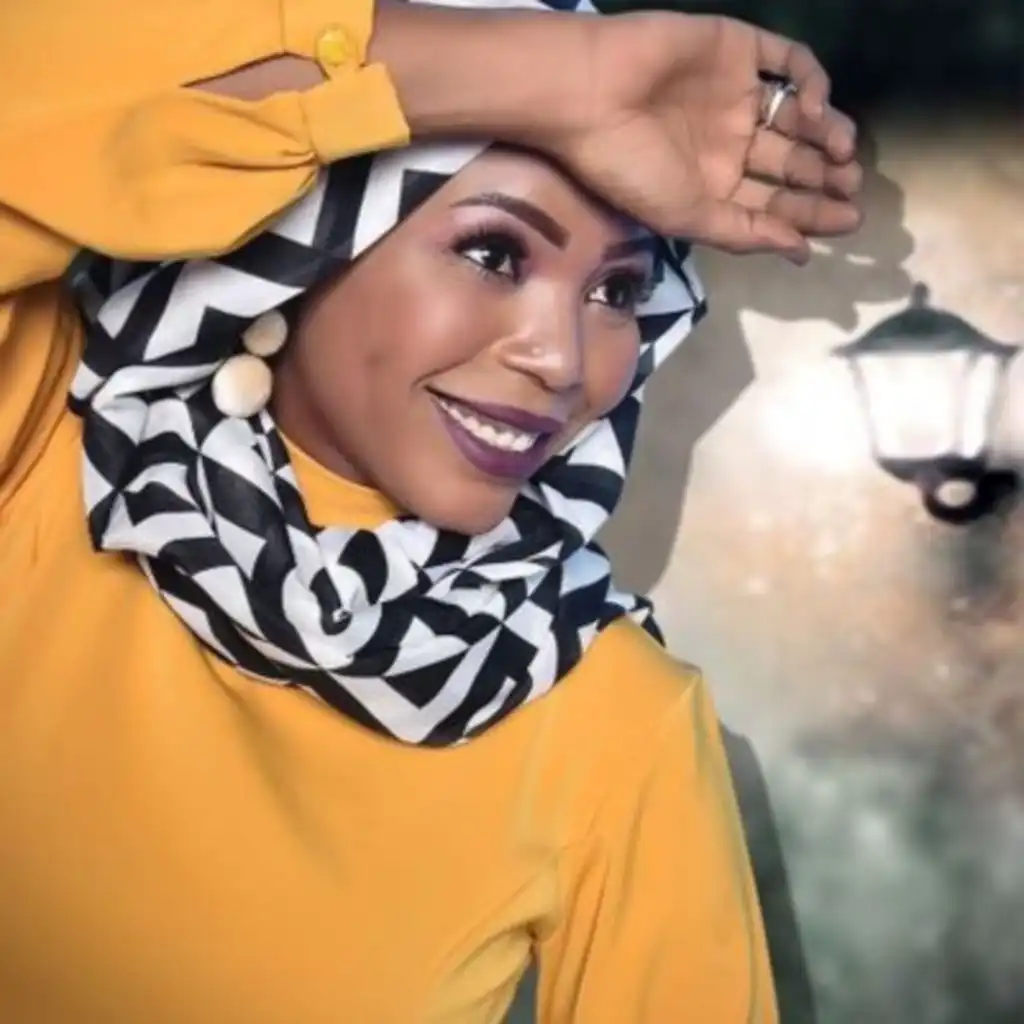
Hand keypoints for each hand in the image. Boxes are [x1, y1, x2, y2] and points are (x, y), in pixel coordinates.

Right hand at [547, 13, 862, 262]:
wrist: (592, 95)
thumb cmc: (632, 168)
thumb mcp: (688, 217)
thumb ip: (746, 234)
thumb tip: (802, 253)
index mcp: (714, 186)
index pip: (775, 202)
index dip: (814, 213)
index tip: (850, 221)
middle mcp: (729, 142)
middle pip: (792, 162)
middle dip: (825, 177)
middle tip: (851, 184)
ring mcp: (736, 94)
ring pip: (799, 115)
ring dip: (827, 133)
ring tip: (840, 152)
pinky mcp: (738, 49)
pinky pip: (790, 62)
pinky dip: (812, 84)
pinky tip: (812, 109)